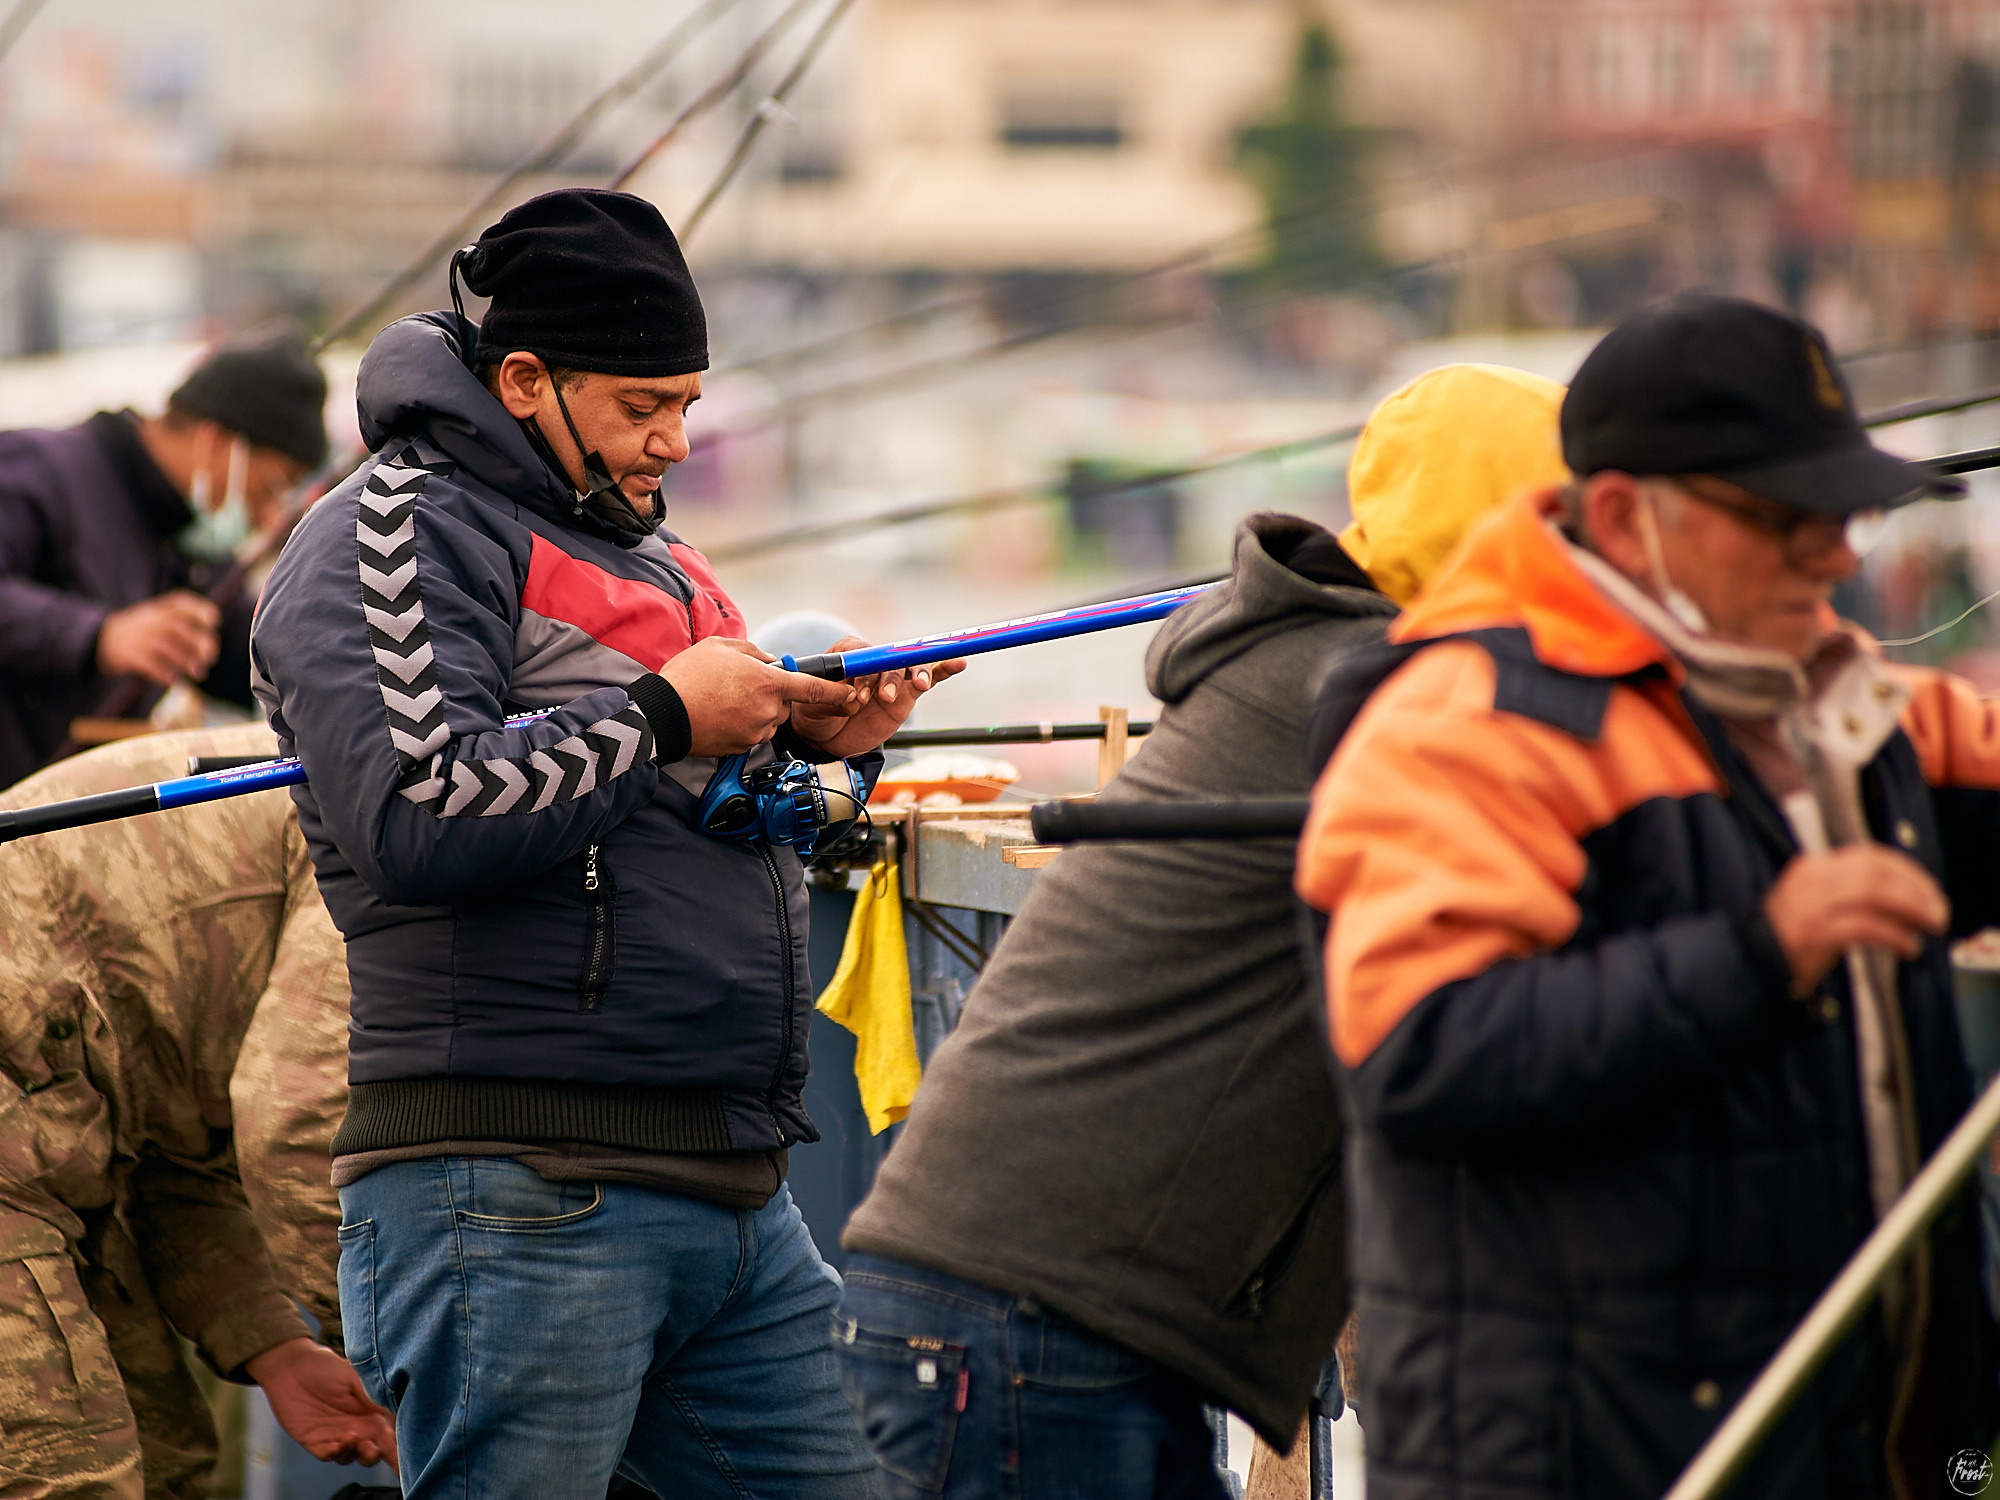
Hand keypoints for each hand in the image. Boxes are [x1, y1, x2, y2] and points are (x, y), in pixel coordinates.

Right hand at [95, 591, 219, 684]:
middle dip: (198, 642)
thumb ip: (181, 624)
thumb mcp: (157, 618)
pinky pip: (149, 664)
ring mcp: (137, 636)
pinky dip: (164, 673)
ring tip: (199, 673)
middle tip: (211, 657)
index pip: (181, 602)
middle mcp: (148, 619)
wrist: (100, 640)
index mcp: (159, 608)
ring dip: (186, 661)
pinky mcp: (128, 655)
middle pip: (177, 626)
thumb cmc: (141, 632)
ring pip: (166, 646)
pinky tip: (173, 681)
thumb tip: (211, 645)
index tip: (214, 621)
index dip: (199, 610)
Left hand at [246, 1337, 396, 1470]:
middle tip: (374, 1450)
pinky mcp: (317, 1441)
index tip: (407, 1457)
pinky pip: (329, 1455)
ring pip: (354, 1456)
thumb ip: (374, 1396)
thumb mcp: (355, 1377)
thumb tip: (397, 1411)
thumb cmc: (326, 1367)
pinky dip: (335, 1454)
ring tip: (352, 1438)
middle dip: (378, 1455)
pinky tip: (335, 1445)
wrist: (291, 1369)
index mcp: (372, 1412)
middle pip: (375, 1451)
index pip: (390, 1434)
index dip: (400, 1448)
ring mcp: (338, 1435)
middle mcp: (358, 1427)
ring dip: (357, 1454)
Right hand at [662, 636, 859, 756]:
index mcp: (768, 682)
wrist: (664, 714)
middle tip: (739, 685)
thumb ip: (753, 652)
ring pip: (768, 719)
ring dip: (755, 710)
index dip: (837, 693)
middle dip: (770, 695)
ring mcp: (755, 731)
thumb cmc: (689, 677)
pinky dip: (741, 725)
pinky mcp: (742, 747)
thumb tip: (768, 660)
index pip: (813, 689)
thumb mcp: (721, 647)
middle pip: (784, 704)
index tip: (852, 695)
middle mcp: (767, 710)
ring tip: (723, 700)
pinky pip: (751, 734)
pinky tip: (719, 715)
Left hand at [789, 637, 967, 758]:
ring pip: (911, 665)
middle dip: (889, 676)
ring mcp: (892, 677)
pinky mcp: (907, 693)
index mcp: (847, 655)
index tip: (859, 694)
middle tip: (882, 698)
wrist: (826, 738)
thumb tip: (852, 700)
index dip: (864, 672)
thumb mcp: (812, 707)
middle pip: (890, 658)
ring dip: (917, 671)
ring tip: (918, 684)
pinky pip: (929, 677)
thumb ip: (831, 699)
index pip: (861, 654)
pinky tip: (958, 663)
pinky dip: (944, 668)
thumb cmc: (816, 714)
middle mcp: (873, 661)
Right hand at [1763, 843, 1948, 994]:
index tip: (1929, 890)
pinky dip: (1895, 936)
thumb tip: (1908, 899)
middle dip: (1914, 890)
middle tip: (1937, 911)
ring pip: (1873, 893)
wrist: (1756, 961)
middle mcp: (1812, 879)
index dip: (1906, 871)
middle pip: (1874, 872)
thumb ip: (1853, 892)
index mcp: (1813, 868)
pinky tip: (1908, 948)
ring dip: (1911, 909)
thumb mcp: (1818, 902)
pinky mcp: (1816, 933)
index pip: (1867, 856)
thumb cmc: (1793, 935)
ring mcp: (1812, 905)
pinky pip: (1867, 927)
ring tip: (1929, 926)